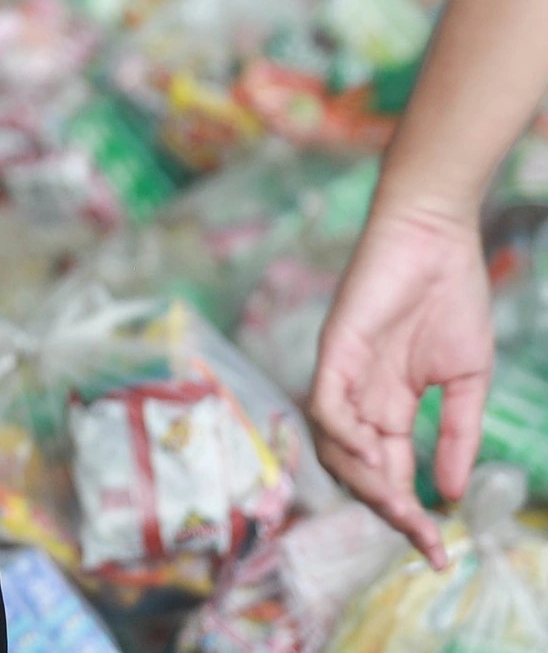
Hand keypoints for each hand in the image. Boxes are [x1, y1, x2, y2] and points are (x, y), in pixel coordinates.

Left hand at [308, 199, 493, 566]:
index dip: (410, 512)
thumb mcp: (466, 380)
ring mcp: (342, 373)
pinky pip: (325, 401)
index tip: (438, 551)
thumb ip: (456, 434)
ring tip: (399, 505)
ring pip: (334, 444)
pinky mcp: (333, 348)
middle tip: (421, 538)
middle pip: (358, 468)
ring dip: (365, 479)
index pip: (390, 471)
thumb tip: (449, 491)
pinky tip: (371, 453)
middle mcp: (358, 396)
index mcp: (388, 405)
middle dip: (388, 508)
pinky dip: (341, 432)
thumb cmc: (450, 299)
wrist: (436, 241)